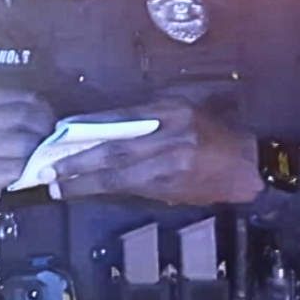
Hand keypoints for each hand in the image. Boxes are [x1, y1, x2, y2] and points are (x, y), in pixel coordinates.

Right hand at [0, 90, 54, 236]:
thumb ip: (6, 114)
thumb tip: (48, 113)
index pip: (20, 98)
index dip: (43, 109)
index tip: (51, 121)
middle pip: (24, 118)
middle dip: (46, 129)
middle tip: (55, 141)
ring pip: (25, 143)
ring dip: (43, 151)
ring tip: (48, 156)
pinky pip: (19, 168)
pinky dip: (34, 170)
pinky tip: (36, 173)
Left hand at [53, 98, 263, 205]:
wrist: (249, 164)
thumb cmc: (212, 130)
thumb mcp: (181, 108)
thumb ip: (145, 115)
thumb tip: (101, 125)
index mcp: (170, 112)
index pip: (121, 118)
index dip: (89, 127)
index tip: (60, 133)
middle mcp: (169, 139)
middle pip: (116, 152)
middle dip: (79, 163)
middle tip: (50, 171)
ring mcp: (170, 168)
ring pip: (120, 177)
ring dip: (86, 183)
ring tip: (59, 187)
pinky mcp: (171, 190)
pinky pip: (132, 189)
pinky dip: (107, 190)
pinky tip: (86, 191)